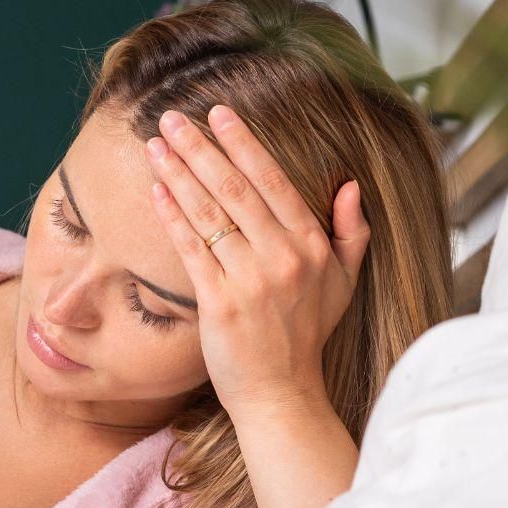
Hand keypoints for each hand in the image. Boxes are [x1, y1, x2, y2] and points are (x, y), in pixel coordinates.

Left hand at [144, 104, 369, 409]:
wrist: (282, 394)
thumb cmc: (306, 335)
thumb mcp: (344, 282)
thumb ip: (352, 232)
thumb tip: (351, 186)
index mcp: (312, 245)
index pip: (274, 182)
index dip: (244, 144)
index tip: (220, 114)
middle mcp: (284, 258)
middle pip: (236, 189)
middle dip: (201, 148)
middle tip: (173, 117)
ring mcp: (251, 280)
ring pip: (210, 214)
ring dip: (179, 174)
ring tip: (155, 144)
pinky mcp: (220, 303)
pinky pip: (192, 249)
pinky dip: (173, 216)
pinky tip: (157, 190)